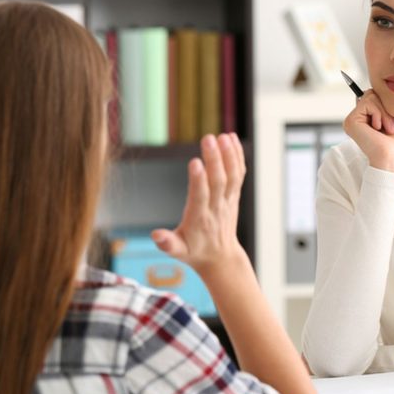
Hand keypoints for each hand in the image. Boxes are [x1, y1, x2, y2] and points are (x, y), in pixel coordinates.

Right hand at [151, 133, 247, 275]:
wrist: (220, 257)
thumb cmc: (194, 252)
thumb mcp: (177, 251)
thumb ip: (167, 243)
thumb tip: (155, 235)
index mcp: (199, 219)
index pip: (200, 197)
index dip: (198, 180)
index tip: (195, 163)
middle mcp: (216, 208)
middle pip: (218, 181)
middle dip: (214, 160)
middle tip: (208, 139)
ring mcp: (227, 200)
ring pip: (232, 176)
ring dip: (229, 155)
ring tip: (223, 136)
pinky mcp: (233, 195)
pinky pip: (238, 174)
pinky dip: (237, 156)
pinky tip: (232, 138)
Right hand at [343, 89, 393, 173]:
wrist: (393, 160)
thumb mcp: (393, 119)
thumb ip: (382, 106)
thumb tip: (370, 91)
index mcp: (364, 122)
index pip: (373, 99)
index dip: (385, 106)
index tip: (391, 125)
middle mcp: (355, 121)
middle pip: (371, 94)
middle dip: (386, 109)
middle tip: (390, 128)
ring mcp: (351, 121)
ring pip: (370, 97)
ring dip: (384, 113)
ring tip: (386, 129)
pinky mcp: (351, 121)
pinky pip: (368, 102)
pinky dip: (379, 113)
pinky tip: (378, 128)